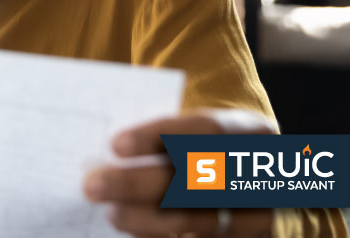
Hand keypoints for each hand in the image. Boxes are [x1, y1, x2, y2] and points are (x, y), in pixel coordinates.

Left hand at [83, 108, 276, 236]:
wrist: (262, 185)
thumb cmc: (216, 153)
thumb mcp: (205, 134)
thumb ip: (166, 138)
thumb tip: (110, 151)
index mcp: (250, 133)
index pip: (204, 129)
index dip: (159, 136)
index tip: (115, 146)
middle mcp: (258, 173)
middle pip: (195, 179)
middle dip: (138, 184)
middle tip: (93, 186)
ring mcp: (260, 214)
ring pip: (200, 221)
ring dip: (148, 220)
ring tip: (113, 215)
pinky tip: (137, 234)